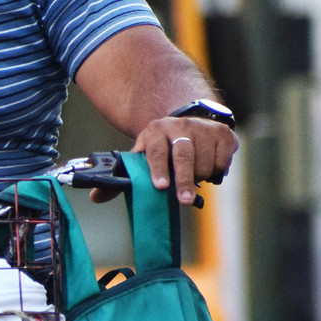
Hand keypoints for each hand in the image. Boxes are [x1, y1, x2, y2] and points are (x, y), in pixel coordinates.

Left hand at [91, 118, 237, 204]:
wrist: (191, 120)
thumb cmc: (162, 147)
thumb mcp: (142, 155)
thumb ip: (123, 177)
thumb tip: (96, 197)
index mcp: (155, 132)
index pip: (155, 151)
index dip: (158, 169)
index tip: (161, 186)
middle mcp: (179, 127)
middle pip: (183, 156)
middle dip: (184, 180)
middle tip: (184, 200)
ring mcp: (203, 128)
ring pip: (204, 162)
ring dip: (201, 177)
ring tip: (194, 176)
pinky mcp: (224, 133)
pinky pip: (223, 161)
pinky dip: (217, 170)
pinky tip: (209, 166)